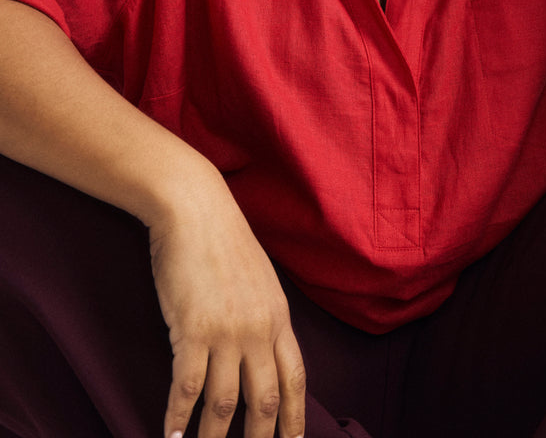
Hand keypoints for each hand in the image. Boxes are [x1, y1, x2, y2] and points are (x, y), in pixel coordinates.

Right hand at [149, 182, 305, 437]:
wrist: (195, 209)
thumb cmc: (222, 240)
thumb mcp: (258, 278)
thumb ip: (263, 315)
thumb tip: (262, 347)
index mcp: (279, 316)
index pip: (296, 379)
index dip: (296, 419)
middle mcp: (259, 329)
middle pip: (267, 399)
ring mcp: (227, 331)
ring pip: (225, 404)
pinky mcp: (193, 329)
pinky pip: (187, 388)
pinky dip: (177, 419)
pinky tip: (170, 436)